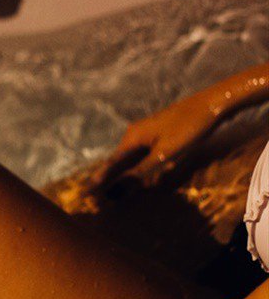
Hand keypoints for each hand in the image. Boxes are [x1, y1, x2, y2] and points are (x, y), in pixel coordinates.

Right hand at [92, 102, 216, 190]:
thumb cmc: (188, 128)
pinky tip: (130, 174)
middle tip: (92, 195)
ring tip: (107, 189)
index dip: (99, 179)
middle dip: (105, 178)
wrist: (211, 104)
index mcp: (132, 137)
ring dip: (118, 173)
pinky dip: (132, 166)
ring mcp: (145, 133)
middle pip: (116, 160)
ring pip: (127, 157)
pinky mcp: (156, 134)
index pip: (111, 163)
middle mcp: (134, 134)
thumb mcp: (166, 152)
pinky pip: (138, 153)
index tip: (86, 192)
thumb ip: (143, 168)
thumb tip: (123, 183)